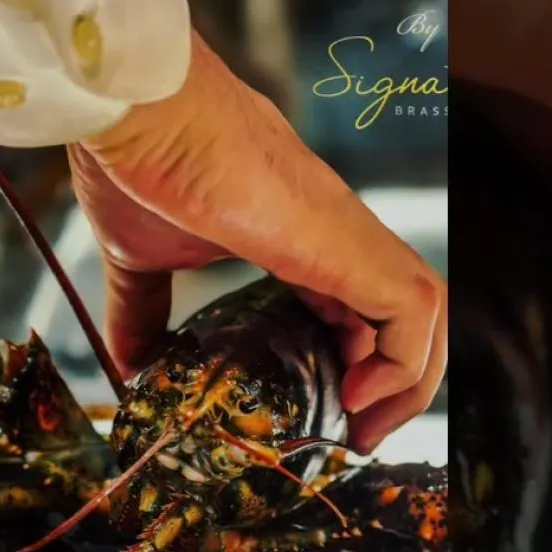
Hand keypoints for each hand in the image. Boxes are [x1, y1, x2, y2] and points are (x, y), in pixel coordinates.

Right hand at [73, 32, 447, 453]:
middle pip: (401, 316)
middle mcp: (333, 236)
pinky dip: (404, 362)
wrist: (136, 112)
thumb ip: (143, 313)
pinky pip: (412, 307)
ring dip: (409, 383)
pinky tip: (357, 396)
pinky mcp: (346, 241)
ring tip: (361, 430)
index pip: (352, 308)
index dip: (352, 365)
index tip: (324, 417)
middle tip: (349, 438)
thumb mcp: (139, 259)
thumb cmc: (141, 163)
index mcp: (294, 238)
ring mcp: (345, 236)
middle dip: (391, 387)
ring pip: (424, 313)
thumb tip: (128, 367)